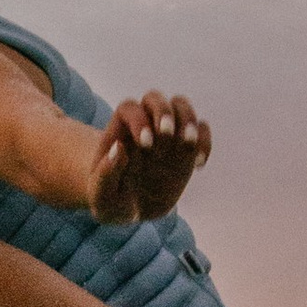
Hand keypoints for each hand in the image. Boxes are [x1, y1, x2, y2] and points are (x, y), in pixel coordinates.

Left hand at [87, 91, 208, 227]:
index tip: (145, 144)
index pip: (129, 109)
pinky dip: (204, 142)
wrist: (129, 208)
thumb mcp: (102, 197)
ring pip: (181, 106)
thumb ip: (105, 175)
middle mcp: (144, 126)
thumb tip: (119, 148)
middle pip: (154, 98)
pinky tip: (197, 165)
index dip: (138, 120)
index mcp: (119, 132)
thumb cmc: (109, 200)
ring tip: (189, 143)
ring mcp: (167, 134)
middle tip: (167, 134)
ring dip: (189, 119)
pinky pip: (201, 131)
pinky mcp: (186, 148)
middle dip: (163, 111)